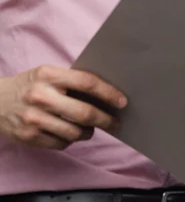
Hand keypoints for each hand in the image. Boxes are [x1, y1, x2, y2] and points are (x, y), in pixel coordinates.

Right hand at [0, 65, 127, 150]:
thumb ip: (70, 80)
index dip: (108, 93)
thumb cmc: (30, 85)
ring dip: (88, 132)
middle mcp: (42, 96)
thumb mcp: (47, 73)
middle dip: (105, 119)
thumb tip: (103, 94)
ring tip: (90, 129)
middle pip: (84, 112)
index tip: (122, 101)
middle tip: (115, 122)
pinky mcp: (29, 137)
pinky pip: (60, 144)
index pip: (86, 83)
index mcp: (49, 75)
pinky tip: (71, 134)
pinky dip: (70, 140)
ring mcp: (34, 118)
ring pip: (74, 132)